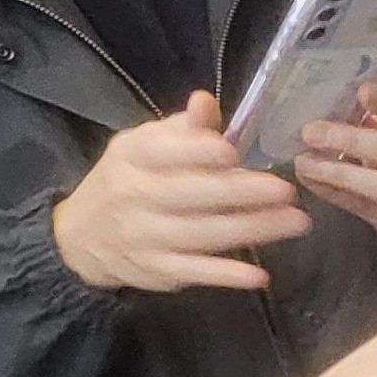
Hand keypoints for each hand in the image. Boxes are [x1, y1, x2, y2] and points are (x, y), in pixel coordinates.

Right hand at [51, 92, 310, 291]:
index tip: (231, 151)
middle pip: (191, 194)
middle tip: (286, 190)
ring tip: (296, 222)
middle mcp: (135, 195)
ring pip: (201, 234)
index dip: (196, 152)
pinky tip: (259, 275)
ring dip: (251, 230)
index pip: (163, 152)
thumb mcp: (146, 145)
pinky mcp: (155, 269)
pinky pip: (193, 272)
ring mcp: (144, 236)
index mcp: (133, 156)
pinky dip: (225, 275)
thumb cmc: (130, 179)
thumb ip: (182, 128)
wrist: (80, 234)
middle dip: (240, 192)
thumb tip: (206, 101)